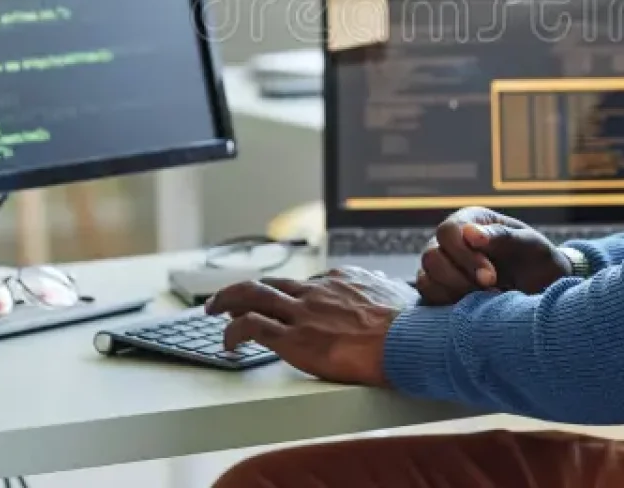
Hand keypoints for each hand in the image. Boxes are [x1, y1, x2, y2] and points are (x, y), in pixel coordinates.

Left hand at [205, 265, 417, 386]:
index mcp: (343, 281)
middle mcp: (318, 291)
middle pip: (271, 283)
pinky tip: (226, 343)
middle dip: (244, 289)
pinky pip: (251, 327)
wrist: (408, 340)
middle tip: (226, 297)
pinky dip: (232, 332)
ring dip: (227, 301)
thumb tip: (402, 298)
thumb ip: (389, 298)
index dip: (290, 294)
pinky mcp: (294, 338)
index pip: (308, 283)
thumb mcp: (402, 299)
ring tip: (213, 309)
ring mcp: (303, 312)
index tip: (283, 301)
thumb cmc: (411, 327)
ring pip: (252, 296)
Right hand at [416, 206, 571, 305]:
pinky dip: (448, 304)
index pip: (448, 231)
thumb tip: (470, 233)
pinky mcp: (440, 291)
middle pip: (431, 256)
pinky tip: (473, 307)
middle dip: (460, 278)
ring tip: (486, 298)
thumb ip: (503, 236)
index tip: (491, 276)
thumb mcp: (529, 245)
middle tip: (491, 289)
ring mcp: (442, 267)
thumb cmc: (537, 261)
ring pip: (426, 279)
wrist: (544, 290)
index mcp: (470, 221)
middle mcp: (450, 242)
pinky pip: (428, 297)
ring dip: (455, 292)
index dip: (465, 255)